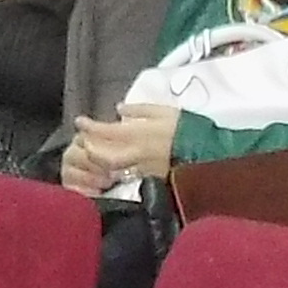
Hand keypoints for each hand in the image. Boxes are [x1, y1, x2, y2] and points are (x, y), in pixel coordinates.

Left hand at [59, 106, 178, 193]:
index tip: (79, 121)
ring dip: (100, 160)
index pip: (106, 132)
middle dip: (90, 148)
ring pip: (113, 167)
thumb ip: (139, 110)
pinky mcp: (150, 178)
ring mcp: (142, 169)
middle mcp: (137, 154)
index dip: (90, 127)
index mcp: (139, 134)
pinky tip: (112, 162)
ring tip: (95, 151)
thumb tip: (119, 109)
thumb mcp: (164, 110)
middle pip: (103, 156)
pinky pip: (126, 173)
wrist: (209, 152)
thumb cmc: (187, 127)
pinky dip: (115, 168)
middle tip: (83, 140)